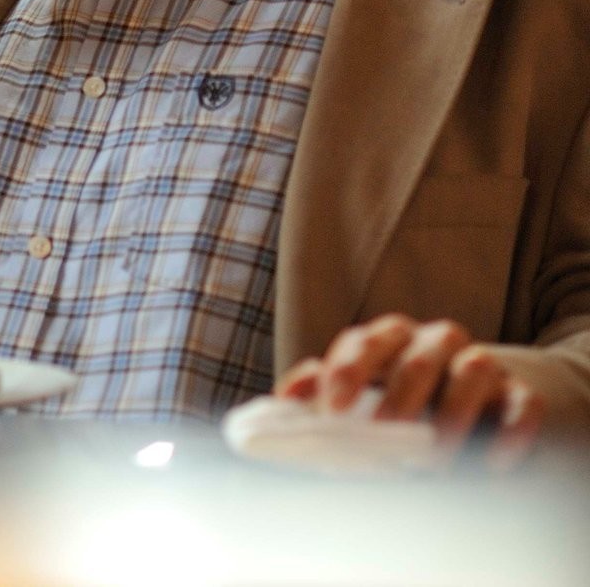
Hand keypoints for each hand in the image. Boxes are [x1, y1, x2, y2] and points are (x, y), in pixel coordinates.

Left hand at [276, 313, 543, 467]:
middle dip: (399, 401)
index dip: (347, 374)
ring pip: (473, 371)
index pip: (361, 343)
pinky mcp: (521, 390)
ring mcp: (482, 362)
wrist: (484, 392)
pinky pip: (522, 403)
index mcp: (387, 339)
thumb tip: (280, 404)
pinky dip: (511, 431)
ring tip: (435, 459)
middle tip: (384, 440)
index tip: (334, 412)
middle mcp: (434, 342)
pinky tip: (493, 464)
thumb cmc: (405, 392)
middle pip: (416, 358)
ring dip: (453, 415)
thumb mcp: (364, 388)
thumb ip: (322, 390)